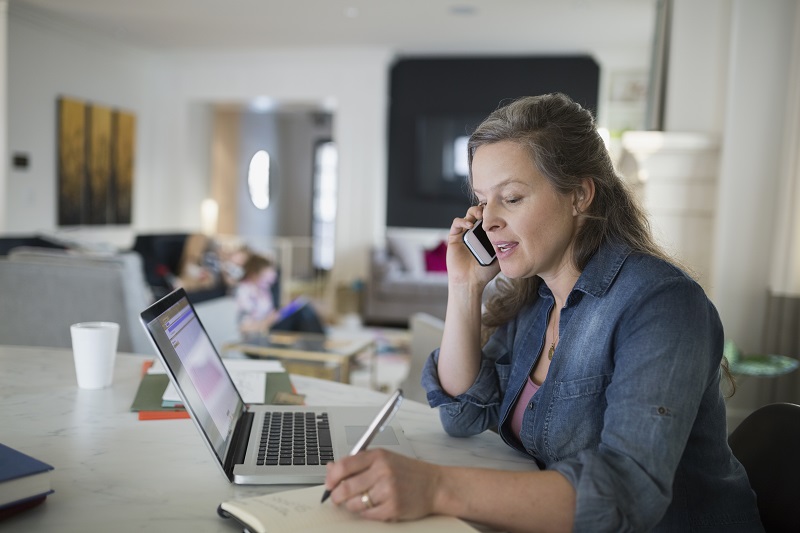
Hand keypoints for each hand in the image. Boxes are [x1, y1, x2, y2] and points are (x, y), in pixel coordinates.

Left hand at [324, 449, 440, 521]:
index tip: (329, 484)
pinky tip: (371, 507)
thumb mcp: (384, 459)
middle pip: (345, 488)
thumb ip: (357, 463)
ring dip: (351, 506)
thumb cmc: (408, 472)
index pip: (344, 466)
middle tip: (336, 498)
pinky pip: (367, 515)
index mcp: (378, 456)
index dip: (331, 477)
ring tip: (358, 502)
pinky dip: (365, 514)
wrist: (434, 485)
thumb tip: (330, 468)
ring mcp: (388, 490)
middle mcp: (382, 471)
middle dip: (336, 496)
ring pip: (354, 504)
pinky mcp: (393, 508)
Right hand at [447, 206, 499, 288]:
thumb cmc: (485, 271)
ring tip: (480, 215)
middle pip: (479, 213)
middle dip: (484, 209)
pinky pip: (456, 224)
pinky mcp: (454, 237)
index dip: (493, 213)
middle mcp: (475, 232)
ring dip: (474, 211)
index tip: (500, 211)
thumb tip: (518, 234)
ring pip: (468, 215)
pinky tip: (470, 226)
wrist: (471, 281)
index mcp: (485, 235)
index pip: (489, 218)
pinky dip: (462, 221)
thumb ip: (506, 245)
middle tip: (489, 211)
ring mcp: (464, 234)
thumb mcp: (500, 256)